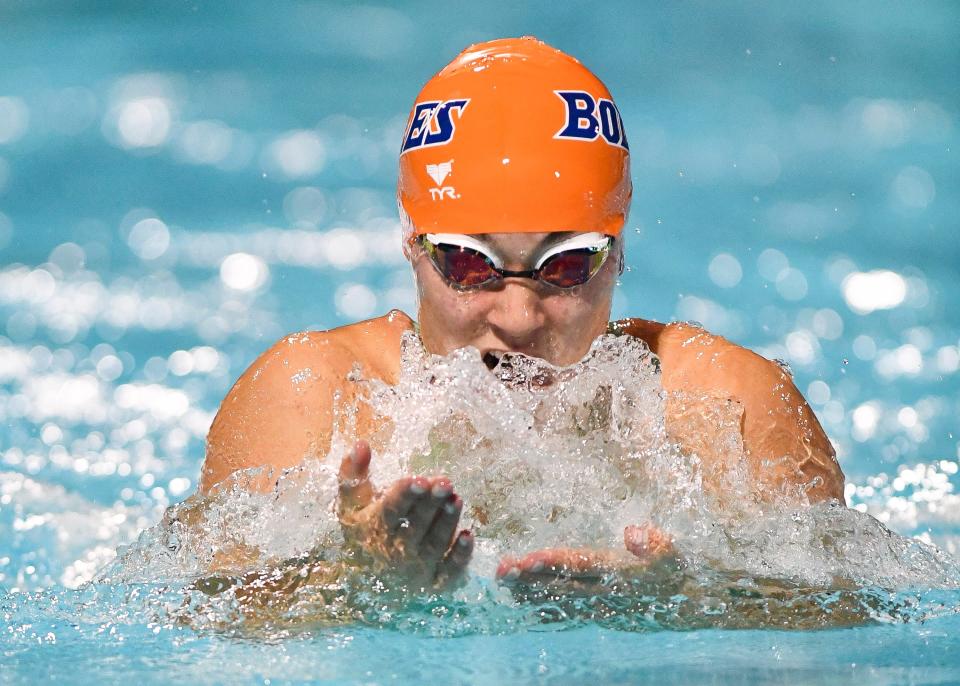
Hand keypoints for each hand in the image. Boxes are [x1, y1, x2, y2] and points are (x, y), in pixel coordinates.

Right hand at [337, 440, 472, 590]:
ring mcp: (416, 568)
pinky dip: (459, 557)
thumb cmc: (364, 528)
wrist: (366, 578)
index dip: (404, 495)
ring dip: (446, 523)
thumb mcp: (351, 501)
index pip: (391, 510)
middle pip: (416, 525)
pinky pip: (448, 571)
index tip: (418, 479)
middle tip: (445, 482)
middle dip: (431, 504)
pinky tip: (468, 536)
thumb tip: (361, 444)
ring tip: (457, 500)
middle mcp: (395, 550)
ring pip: (434, 544)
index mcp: (374, 527)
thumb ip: (353, 472)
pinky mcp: (434, 581)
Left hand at [496, 525, 680, 596]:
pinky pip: (562, 610)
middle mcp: (602, 591)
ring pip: (556, 597)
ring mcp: (596, 603)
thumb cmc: (672, 566)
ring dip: (527, 589)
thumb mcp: (670, 548)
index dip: (554, 561)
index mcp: (617, 571)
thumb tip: (632, 533)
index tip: (529, 558)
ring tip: (501, 580)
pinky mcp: (593, 610)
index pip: (580, 564)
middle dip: (529, 576)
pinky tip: (518, 599)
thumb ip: (653, 540)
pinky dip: (539, 605)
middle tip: (501, 568)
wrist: (682, 599)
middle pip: (560, 583)